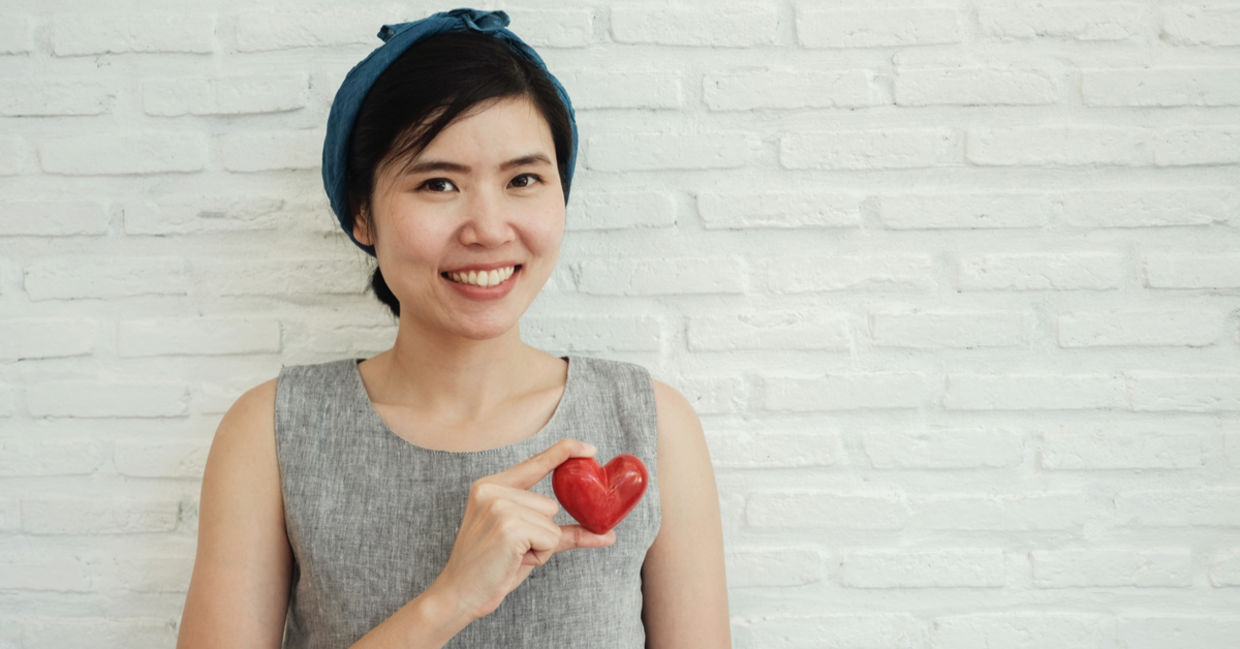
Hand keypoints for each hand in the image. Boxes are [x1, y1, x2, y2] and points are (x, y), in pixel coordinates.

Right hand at [429, 438, 616, 620]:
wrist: (459, 594)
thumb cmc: (491, 568)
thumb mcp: (525, 541)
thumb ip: (561, 531)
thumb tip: (607, 534)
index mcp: (491, 486)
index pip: (535, 463)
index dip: (564, 452)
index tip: (590, 448)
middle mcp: (493, 490)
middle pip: (550, 505)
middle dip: (541, 533)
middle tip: (511, 549)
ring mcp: (499, 506)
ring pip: (551, 523)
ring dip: (541, 546)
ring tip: (511, 555)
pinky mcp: (509, 526)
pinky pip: (550, 538)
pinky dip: (540, 555)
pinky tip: (513, 560)